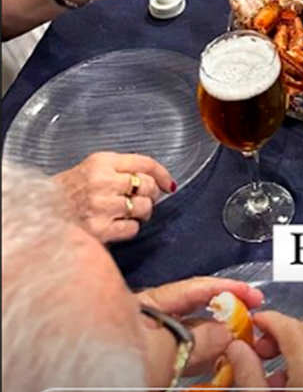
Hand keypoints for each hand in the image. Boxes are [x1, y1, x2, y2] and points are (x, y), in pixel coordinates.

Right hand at [54, 151, 173, 243]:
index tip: (169, 183)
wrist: (43, 211)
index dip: (162, 173)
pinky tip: (119, 223)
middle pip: (148, 186)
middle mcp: (102, 182)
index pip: (145, 162)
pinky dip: (130, 227)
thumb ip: (121, 168)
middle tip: (143, 198)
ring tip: (130, 211)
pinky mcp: (99, 230)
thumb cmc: (71, 189)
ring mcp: (101, 206)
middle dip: (152, 194)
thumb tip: (159, 181)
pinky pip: (132, 228)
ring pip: (144, 208)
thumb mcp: (94, 166)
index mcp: (102, 161)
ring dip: (143, 212)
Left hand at [137, 277, 265, 386]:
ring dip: (216, 342)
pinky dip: (202, 362)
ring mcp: (148, 347)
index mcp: (146, 304)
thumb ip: (198, 340)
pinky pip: (183, 361)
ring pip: (190, 339)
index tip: (252, 293)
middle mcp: (147, 321)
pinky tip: (218, 367)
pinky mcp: (150, 371)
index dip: (225, 289)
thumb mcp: (161, 351)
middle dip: (223, 316)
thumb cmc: (112, 368)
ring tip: (241, 345)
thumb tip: (227, 331)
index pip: (193, 289)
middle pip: (193, 313)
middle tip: (251, 321)